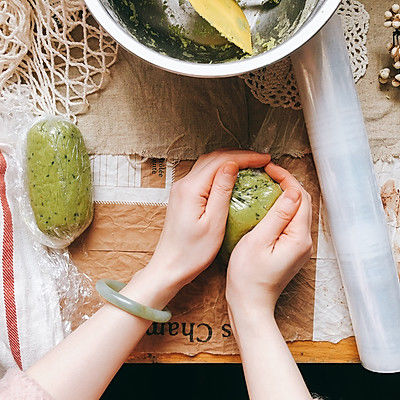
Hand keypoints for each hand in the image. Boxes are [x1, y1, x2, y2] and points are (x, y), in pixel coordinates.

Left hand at [148, 150, 270, 289]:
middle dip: (239, 155)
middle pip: (213, 158)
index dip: (245, 157)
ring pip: (208, 164)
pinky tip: (232, 177)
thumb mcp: (214, 223)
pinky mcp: (183, 196)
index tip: (265, 159)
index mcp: (191, 189)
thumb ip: (222, 191)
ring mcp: (181, 189)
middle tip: (260, 160)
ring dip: (229, 160)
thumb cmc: (193, 252)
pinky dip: (220, 170)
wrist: (170, 266)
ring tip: (250, 165)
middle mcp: (183, 184)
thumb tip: (232, 165)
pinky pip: (203, 174)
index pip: (221, 161)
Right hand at [226, 162, 312, 314]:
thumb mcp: (258, 241)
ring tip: (265, 184)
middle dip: (287, 183)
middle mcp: (304, 242)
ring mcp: (299, 247)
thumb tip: (291, 192)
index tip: (269, 169)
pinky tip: (266, 205)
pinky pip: (290, 222)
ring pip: (297, 211)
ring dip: (285, 194)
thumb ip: (277, 215)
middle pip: (302, 203)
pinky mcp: (291, 250)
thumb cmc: (248, 276)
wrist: (250, 304)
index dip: (286, 179)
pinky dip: (281, 208)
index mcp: (298, 238)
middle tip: (267, 173)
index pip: (300, 197)